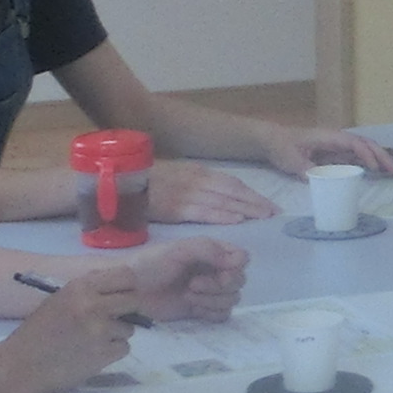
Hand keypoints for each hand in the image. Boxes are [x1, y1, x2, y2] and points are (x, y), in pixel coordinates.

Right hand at [0, 266, 141, 392]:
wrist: (19, 365)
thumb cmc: (37, 332)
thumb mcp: (61, 299)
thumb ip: (89, 291)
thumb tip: (121, 288)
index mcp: (81, 287)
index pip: (126, 275)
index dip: (128, 287)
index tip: (124, 296)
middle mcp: (93, 305)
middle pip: (135, 300)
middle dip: (129, 310)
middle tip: (115, 320)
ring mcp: (100, 330)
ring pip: (130, 328)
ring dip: (117, 335)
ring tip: (93, 340)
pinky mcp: (104, 354)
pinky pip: (124, 348)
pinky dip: (112, 352)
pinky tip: (92, 354)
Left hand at [116, 232, 245, 323]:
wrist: (129, 289)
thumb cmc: (151, 264)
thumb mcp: (178, 249)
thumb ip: (208, 250)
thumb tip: (237, 260)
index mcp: (211, 252)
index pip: (242, 258)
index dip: (234, 267)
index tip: (219, 271)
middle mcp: (214, 271)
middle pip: (238, 281)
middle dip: (218, 286)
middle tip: (192, 285)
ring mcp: (209, 292)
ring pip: (232, 299)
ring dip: (212, 300)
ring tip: (187, 296)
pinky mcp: (202, 310)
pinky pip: (223, 315)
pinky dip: (210, 313)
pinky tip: (193, 308)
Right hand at [145, 160, 279, 225]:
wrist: (117, 182)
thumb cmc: (145, 181)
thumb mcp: (176, 175)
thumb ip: (197, 184)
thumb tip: (217, 196)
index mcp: (197, 171)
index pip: (232, 183)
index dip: (252, 194)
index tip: (269, 205)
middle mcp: (196, 180)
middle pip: (233, 191)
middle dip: (256, 202)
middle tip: (274, 214)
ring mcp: (186, 193)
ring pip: (223, 201)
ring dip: (246, 210)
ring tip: (264, 218)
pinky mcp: (175, 208)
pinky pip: (203, 212)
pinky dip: (221, 215)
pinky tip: (236, 221)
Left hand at [268, 126, 392, 178]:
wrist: (273, 141)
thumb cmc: (282, 147)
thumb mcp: (291, 159)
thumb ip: (307, 169)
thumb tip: (323, 180)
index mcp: (329, 137)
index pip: (354, 144)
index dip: (366, 155)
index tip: (374, 168)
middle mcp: (338, 140)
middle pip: (366, 146)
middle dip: (383, 157)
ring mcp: (338, 147)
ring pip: (365, 152)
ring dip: (381, 161)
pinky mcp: (336, 155)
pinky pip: (357, 159)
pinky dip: (371, 165)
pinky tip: (380, 173)